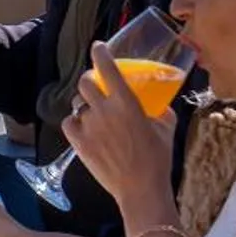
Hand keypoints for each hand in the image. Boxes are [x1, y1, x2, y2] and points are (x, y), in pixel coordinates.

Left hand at [60, 43, 176, 210]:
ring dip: (83, 103)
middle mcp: (104, 110)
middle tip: (95, 86)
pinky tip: (83, 127)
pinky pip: (69, 123)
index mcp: (127, 102)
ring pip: (77, 103)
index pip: (107, 67)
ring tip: (92, 112)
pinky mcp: (79, 143)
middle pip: (85, 82)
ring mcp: (90, 126)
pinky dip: (74, 122)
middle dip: (88, 80)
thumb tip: (162, 105)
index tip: (98, 47)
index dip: (100, 53)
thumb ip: (162, 112)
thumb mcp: (167, 129)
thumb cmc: (157, 159)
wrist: (141, 188)